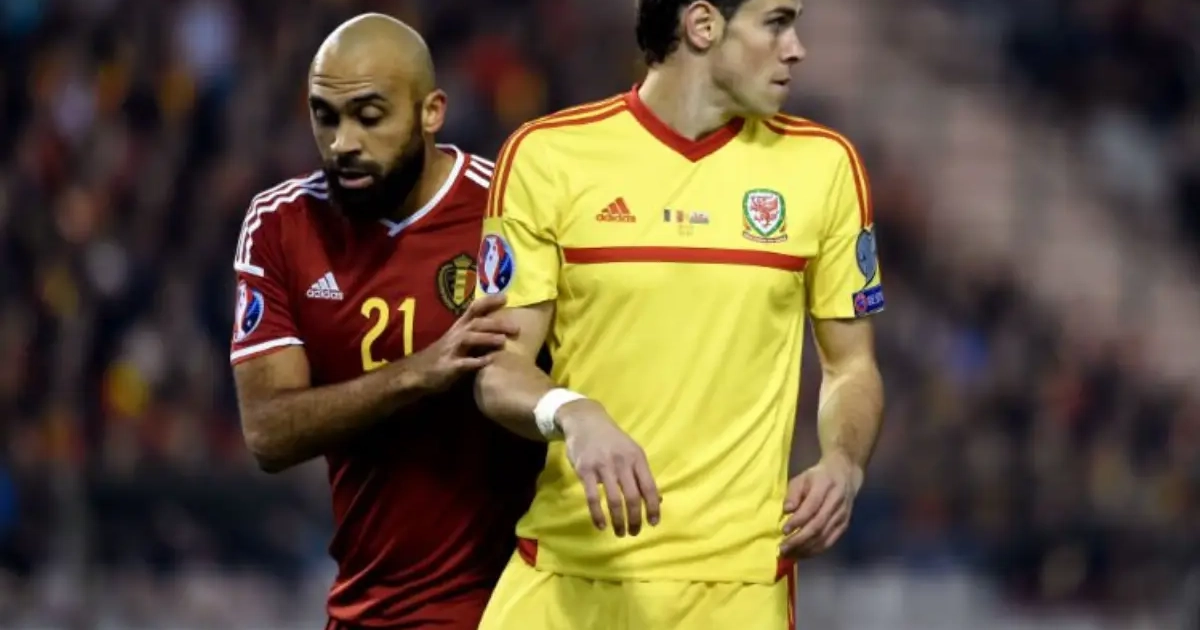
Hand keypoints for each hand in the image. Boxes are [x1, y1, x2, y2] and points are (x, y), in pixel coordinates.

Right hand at [405, 294, 517, 391]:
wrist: (416, 373)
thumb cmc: (442, 355)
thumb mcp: (457, 340)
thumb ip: (475, 333)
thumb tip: (499, 326)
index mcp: (459, 327)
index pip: (474, 309)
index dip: (489, 301)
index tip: (506, 297)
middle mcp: (455, 335)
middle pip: (476, 323)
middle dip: (496, 323)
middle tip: (517, 327)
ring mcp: (451, 350)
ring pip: (469, 339)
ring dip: (486, 338)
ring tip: (503, 341)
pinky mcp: (448, 367)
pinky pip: (463, 363)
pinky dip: (476, 362)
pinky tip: (489, 362)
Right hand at [559, 400, 660, 536]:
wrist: (585, 420)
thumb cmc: (612, 439)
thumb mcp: (632, 451)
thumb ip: (642, 475)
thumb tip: (658, 501)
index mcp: (637, 458)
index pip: (649, 487)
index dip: (653, 507)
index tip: (653, 524)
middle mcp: (622, 462)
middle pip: (633, 497)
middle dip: (635, 519)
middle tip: (634, 533)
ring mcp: (603, 466)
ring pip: (615, 500)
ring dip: (619, 521)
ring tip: (620, 533)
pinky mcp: (585, 470)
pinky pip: (593, 497)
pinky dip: (598, 515)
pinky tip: (601, 525)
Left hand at [779, 453, 862, 558]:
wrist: (845, 475)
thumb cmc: (817, 477)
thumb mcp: (802, 478)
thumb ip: (793, 493)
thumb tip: (786, 510)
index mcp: (825, 486)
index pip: (811, 507)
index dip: (798, 521)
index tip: (783, 530)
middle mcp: (836, 503)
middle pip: (818, 525)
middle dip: (799, 540)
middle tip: (783, 549)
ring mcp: (842, 516)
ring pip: (824, 537)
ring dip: (805, 548)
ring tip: (789, 555)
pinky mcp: (844, 525)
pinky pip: (830, 541)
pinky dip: (815, 550)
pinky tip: (802, 554)